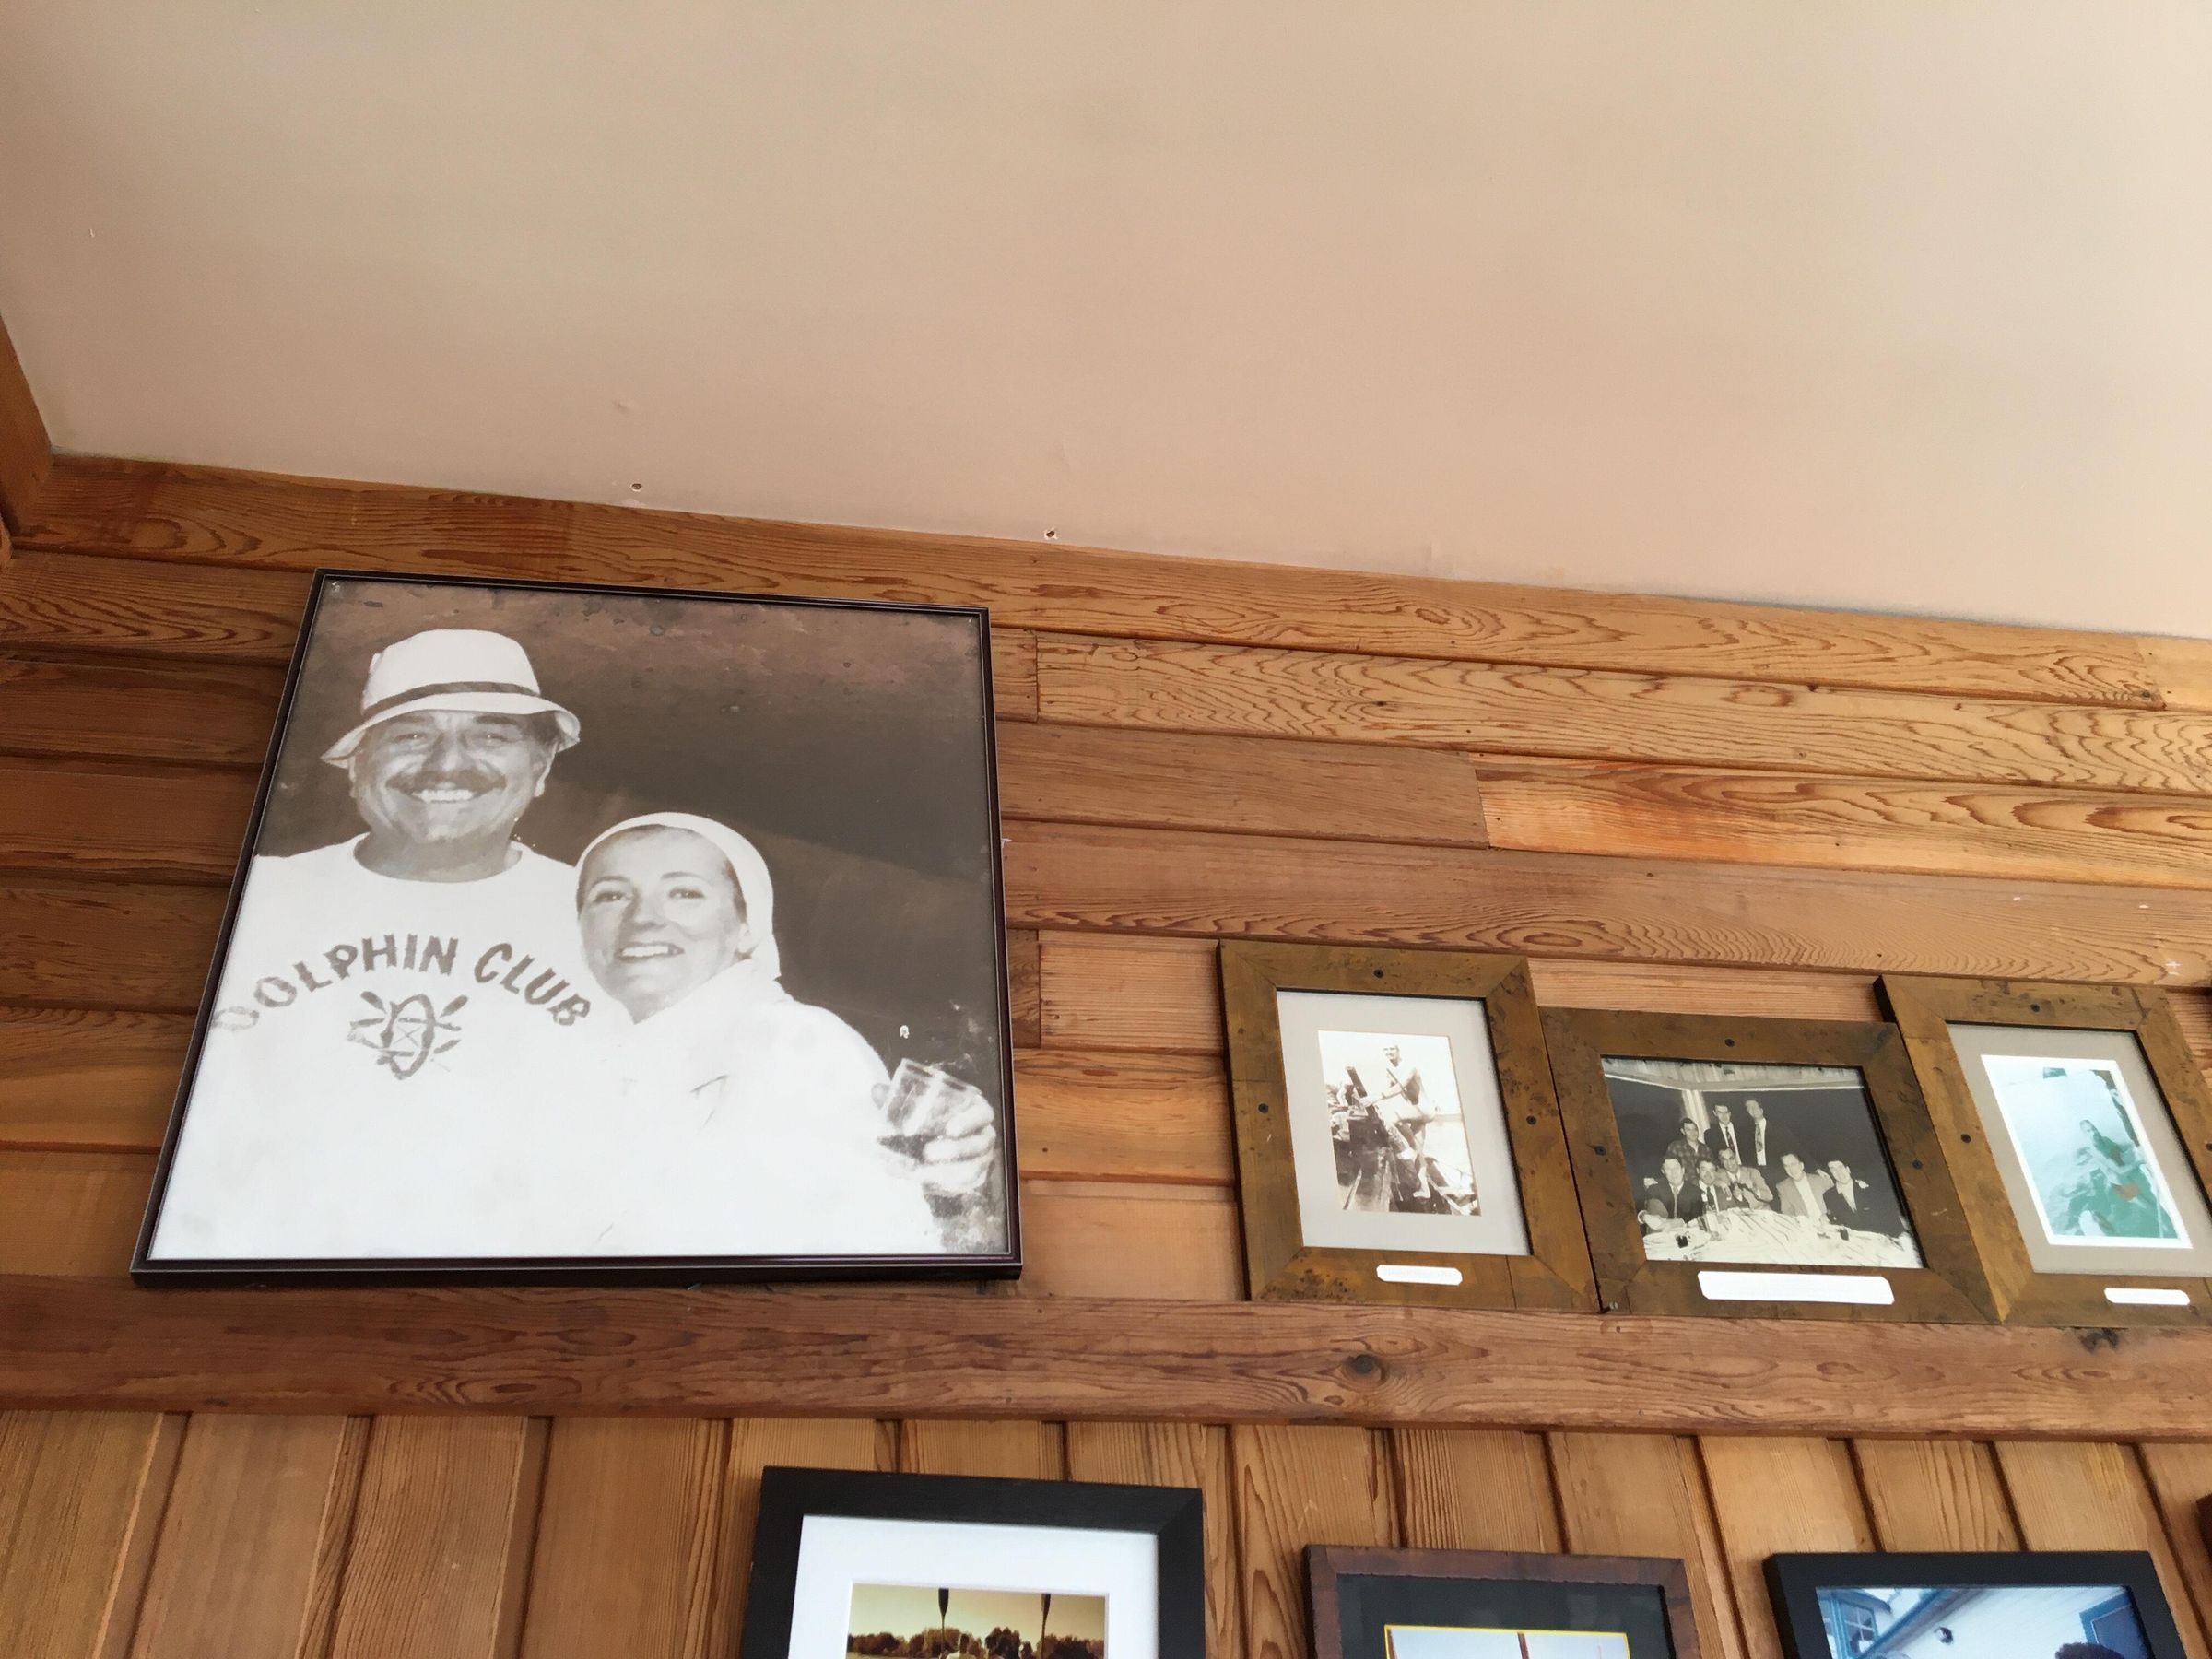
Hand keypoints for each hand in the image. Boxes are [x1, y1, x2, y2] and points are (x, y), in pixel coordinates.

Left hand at [873, 1077, 997, 1197]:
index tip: (949, 1129)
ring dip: (944, 1173)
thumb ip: (900, 1101)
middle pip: (977, 1145)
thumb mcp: (919, 1109)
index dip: (968, 1122)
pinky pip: (962, 1186)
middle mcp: (984, 1135)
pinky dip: (940, 1186)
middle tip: (926, 1153)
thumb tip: (876, 1090)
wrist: (941, 1146)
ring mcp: (982, 1159)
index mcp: (976, 1111)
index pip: (982, 1114)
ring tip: (917, 1172)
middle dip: (952, 1151)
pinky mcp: (974, 1179)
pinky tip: (920, 1181)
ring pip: (970, 1169)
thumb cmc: (933, 1121)